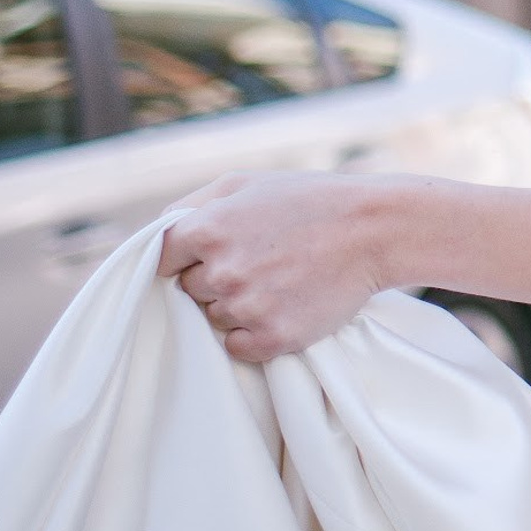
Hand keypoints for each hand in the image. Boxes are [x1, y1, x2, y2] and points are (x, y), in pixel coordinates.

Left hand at [158, 172, 396, 363]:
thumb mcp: (243, 183)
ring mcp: (248, 308)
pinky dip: (253, 334)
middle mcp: (222, 271)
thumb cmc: (308, 200)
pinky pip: (238, 347)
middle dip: (213, 279)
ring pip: (214, 319)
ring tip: (277, 280)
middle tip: (256, 262)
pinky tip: (281, 306)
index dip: (184, 258)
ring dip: (236, 305)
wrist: (374, 230)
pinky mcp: (274, 338)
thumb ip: (189, 206)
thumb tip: (157, 238)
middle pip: (189, 291)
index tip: (207, 255)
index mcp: (207, 229)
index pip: (161, 260)